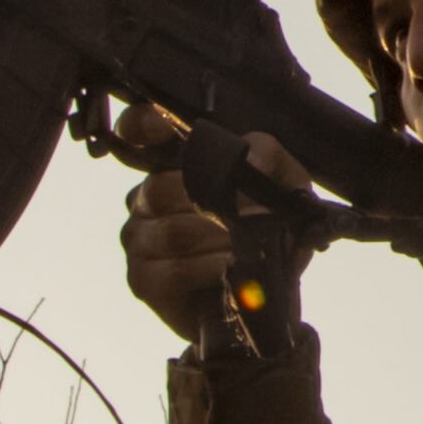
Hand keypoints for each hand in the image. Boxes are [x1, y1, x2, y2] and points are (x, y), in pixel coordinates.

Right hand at [114, 107, 307, 341]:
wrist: (268, 299)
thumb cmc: (271, 233)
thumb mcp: (285, 187)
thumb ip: (268, 157)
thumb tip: (248, 157)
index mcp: (174, 165)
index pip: (137, 132)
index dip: (141, 125)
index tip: (161, 125)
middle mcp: (147, 197)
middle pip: (160, 188)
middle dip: (210, 205)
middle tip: (247, 218)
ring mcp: (139, 238)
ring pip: (170, 232)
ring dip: (217, 241)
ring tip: (244, 249)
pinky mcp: (142, 279)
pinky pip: (169, 270)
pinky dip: (206, 270)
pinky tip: (226, 272)